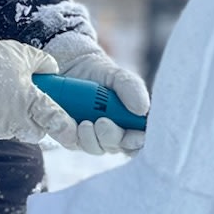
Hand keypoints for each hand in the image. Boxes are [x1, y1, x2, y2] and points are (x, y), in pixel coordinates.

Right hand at [0, 12, 78, 147]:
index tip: (70, 129)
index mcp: (30, 101)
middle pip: (34, 133)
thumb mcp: (24, 53)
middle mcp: (14, 119)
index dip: (65, 127)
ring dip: (12, 120)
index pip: (54, 120)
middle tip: (32, 109)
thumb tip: (53, 69)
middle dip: (36, 125)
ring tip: (3, 99)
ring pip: (11, 131)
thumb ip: (44, 63)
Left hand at [46, 32, 149, 155]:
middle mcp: (112, 133)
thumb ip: (132, 87)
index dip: (138, 142)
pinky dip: (72, 135)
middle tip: (103, 123)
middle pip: (117, 147)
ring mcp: (90, 136)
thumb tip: (143, 109)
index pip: (139, 140)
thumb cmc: (100, 73)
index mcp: (130, 121)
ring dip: (91, 138)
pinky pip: (72, 143)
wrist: (71, 65)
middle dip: (112, 138)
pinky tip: (72, 123)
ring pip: (95, 148)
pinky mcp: (70, 136)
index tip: (132, 135)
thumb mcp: (119, 76)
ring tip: (85, 123)